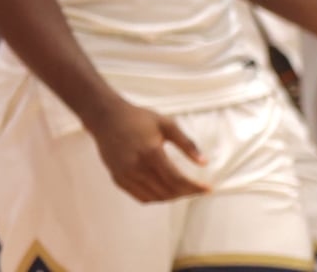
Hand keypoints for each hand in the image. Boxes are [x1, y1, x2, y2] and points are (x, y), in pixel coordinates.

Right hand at [86, 99, 209, 202]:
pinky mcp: (118, 180)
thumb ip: (187, 144)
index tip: (208, 189)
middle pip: (167, 191)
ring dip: (173, 197)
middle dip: (187, 193)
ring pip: (155, 197)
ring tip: (185, 190)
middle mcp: (137, 168)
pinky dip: (157, 198)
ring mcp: (125, 176)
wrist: (107, 119)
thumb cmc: (140, 119)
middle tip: (198, 188)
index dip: (194, 187)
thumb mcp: (168, 125)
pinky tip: (167, 190)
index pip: (177, 179)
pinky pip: (141, 197)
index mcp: (151, 152)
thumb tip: (204, 162)